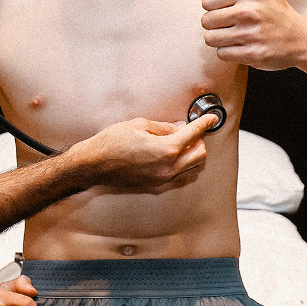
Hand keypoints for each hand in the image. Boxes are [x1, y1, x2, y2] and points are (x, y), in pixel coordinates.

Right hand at [75, 114, 216, 191]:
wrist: (95, 164)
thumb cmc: (113, 141)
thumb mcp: (139, 125)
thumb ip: (164, 127)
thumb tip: (180, 127)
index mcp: (166, 149)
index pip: (193, 134)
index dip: (204, 124)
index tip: (211, 118)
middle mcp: (169, 167)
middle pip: (200, 154)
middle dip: (200, 140)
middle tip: (192, 130)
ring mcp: (164, 180)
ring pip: (194, 169)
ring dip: (195, 154)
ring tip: (184, 143)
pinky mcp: (157, 187)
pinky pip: (182, 178)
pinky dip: (186, 166)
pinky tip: (176, 157)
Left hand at [201, 0, 306, 69]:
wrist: (301, 39)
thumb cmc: (275, 7)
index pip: (205, 3)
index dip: (215, 8)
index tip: (231, 8)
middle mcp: (248, 12)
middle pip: (206, 21)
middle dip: (217, 25)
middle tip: (236, 24)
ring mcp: (251, 34)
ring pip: (211, 39)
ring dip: (221, 40)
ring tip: (239, 35)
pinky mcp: (253, 54)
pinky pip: (222, 54)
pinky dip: (229, 53)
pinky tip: (244, 46)